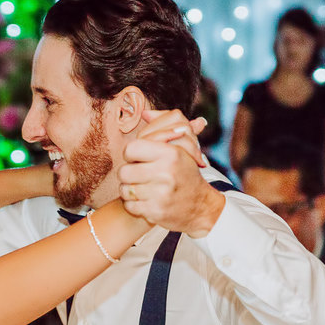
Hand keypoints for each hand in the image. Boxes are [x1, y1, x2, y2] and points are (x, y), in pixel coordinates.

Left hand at [119, 108, 221, 236]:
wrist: (200, 206)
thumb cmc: (185, 174)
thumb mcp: (181, 149)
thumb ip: (162, 130)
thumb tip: (144, 113)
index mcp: (171, 154)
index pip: (131, 149)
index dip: (131, 154)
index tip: (137, 159)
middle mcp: (166, 173)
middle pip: (124, 172)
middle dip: (129, 174)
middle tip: (139, 176)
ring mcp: (160, 194)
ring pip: (125, 190)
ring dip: (130, 190)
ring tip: (142, 188)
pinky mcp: (155, 212)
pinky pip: (129, 206)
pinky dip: (134, 205)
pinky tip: (145, 201)